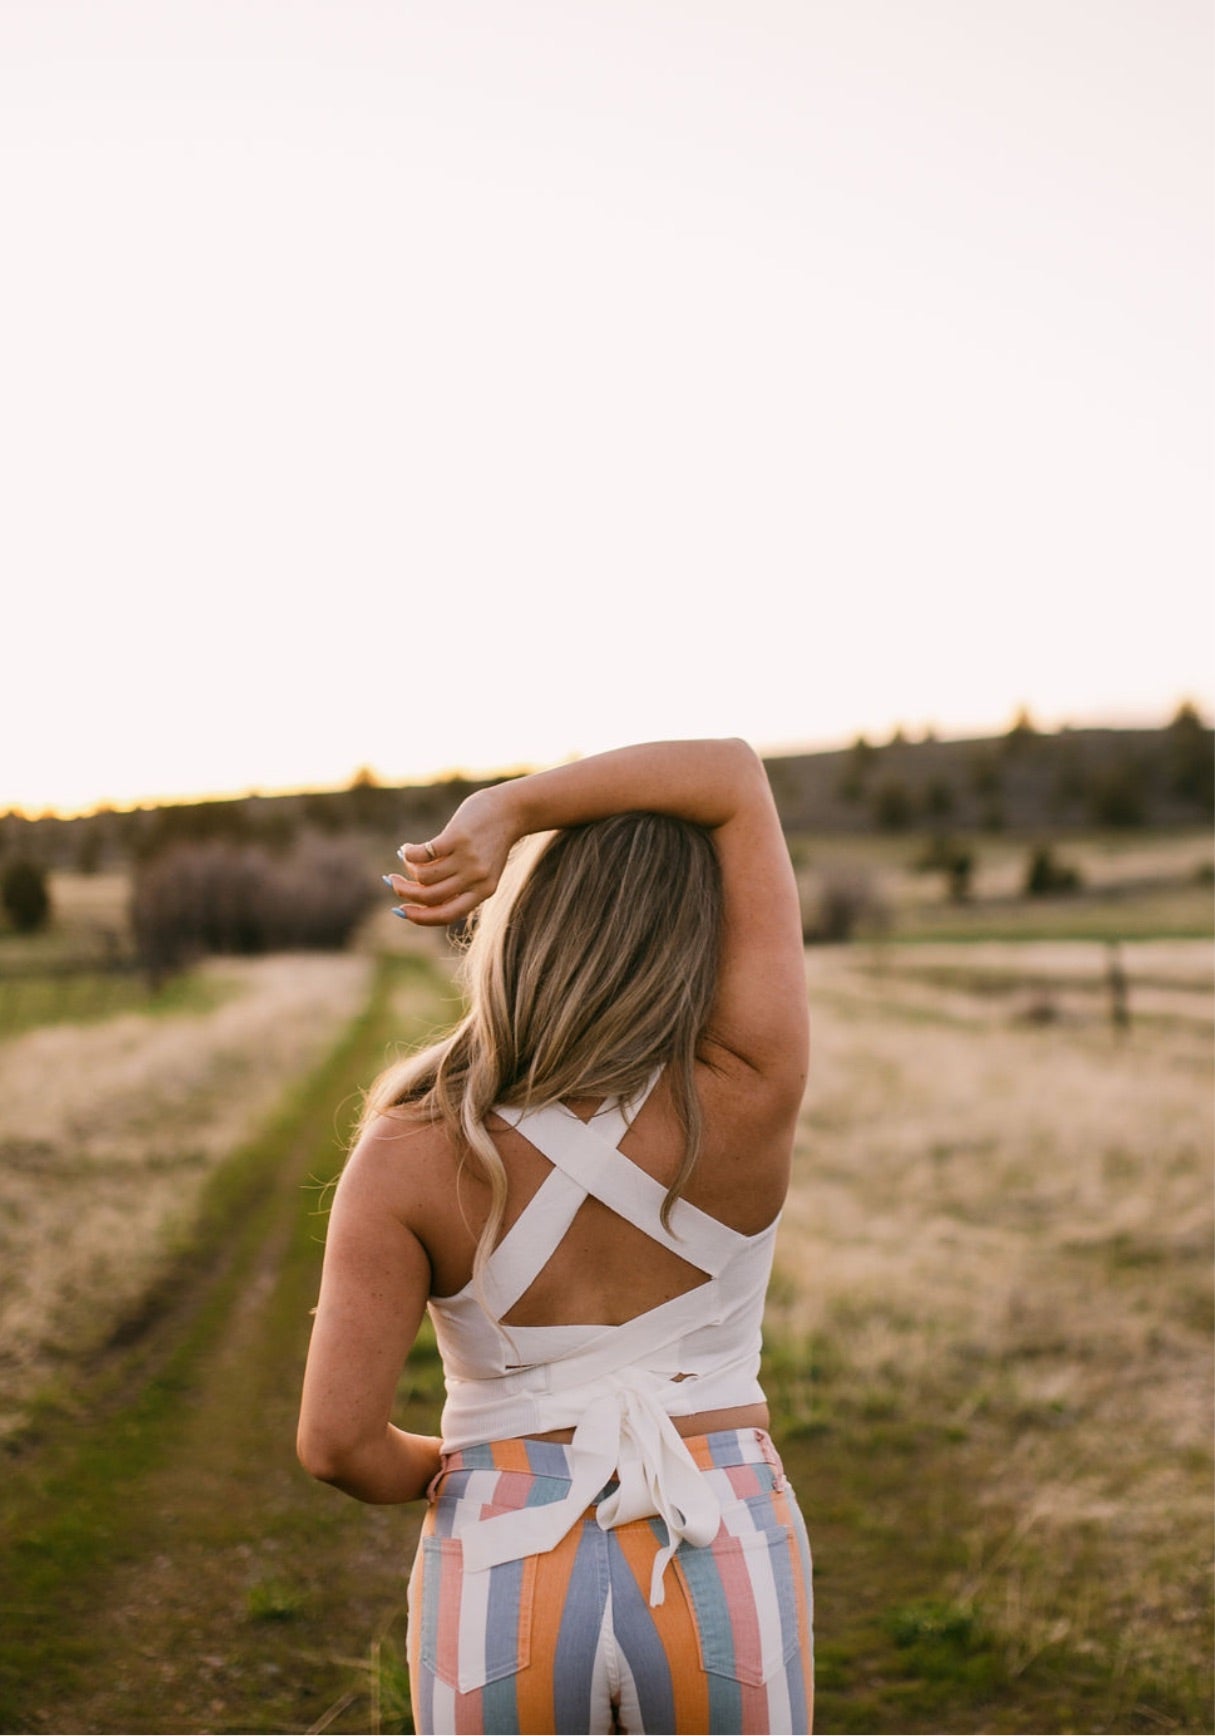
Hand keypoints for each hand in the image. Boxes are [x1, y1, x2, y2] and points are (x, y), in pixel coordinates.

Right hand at [386, 786, 520, 926]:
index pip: (446, 915)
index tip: (401, 910)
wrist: (510, 810)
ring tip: (406, 859)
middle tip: (393, 882)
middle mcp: (476, 879)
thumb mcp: (483, 870)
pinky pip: (422, 855)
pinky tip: (406, 848)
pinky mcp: (457, 838)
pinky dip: (408, 853)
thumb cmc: (491, 841)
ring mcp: (467, 859)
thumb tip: (420, 895)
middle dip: (404, 892)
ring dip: (408, 870)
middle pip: (429, 896)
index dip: (419, 917)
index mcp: (483, 891)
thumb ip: (460, 884)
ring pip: (423, 876)